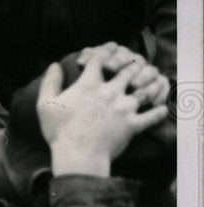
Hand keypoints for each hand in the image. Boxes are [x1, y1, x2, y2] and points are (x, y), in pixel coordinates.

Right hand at [38, 46, 167, 176]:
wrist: (78, 155)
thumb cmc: (59, 131)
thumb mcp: (45, 104)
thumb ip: (50, 82)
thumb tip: (54, 65)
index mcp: (89, 84)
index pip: (100, 58)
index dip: (104, 51)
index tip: (107, 50)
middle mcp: (109, 92)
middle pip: (127, 69)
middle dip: (131, 64)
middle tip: (133, 63)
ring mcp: (123, 108)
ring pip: (145, 89)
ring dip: (149, 83)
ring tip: (151, 81)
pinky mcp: (132, 125)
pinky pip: (152, 116)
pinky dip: (159, 112)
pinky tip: (161, 108)